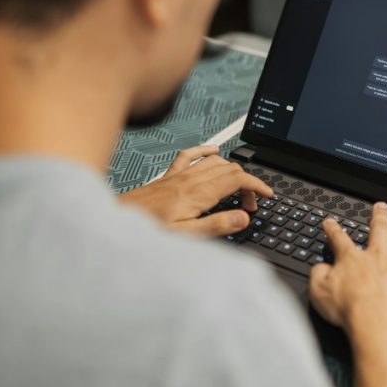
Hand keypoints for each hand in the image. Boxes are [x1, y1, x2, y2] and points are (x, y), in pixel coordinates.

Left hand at [118, 145, 272, 235]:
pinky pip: (190, 155)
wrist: (119, 220)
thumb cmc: (149, 230)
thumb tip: (243, 218)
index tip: (267, 195)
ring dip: (232, 171)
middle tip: (250, 204)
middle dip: (247, 183)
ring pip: (215, 162)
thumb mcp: (187, 235)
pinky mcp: (169, 176)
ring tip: (237, 189)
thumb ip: (217, 225)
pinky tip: (213, 151)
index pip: (237, 180)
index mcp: (198, 193)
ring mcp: (180, 175)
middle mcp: (191, 180)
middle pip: (230, 169)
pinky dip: (206, 151)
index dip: (256, 185)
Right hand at [309, 202, 386, 334]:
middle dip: (379, 217)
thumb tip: (320, 267)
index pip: (340, 240)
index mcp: (352, 260)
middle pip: (379, 231)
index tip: (331, 222)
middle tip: (381, 206)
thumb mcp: (318, 291)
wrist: (374, 322)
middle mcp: (377, 258)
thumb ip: (318, 275)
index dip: (334, 230)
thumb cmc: (348, 310)